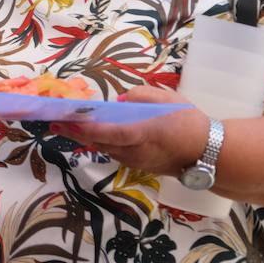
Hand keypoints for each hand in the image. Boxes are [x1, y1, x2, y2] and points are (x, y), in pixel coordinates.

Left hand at [49, 87, 208, 176]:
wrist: (210, 153)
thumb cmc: (189, 122)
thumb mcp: (168, 99)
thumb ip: (141, 95)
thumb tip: (119, 100)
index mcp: (144, 134)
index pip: (110, 133)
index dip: (87, 129)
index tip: (66, 122)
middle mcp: (136, 152)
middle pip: (100, 144)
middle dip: (75, 134)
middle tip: (53, 123)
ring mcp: (136, 162)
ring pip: (105, 150)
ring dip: (85, 140)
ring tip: (66, 127)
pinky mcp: (138, 166)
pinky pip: (114, 153)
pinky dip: (101, 144)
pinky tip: (91, 135)